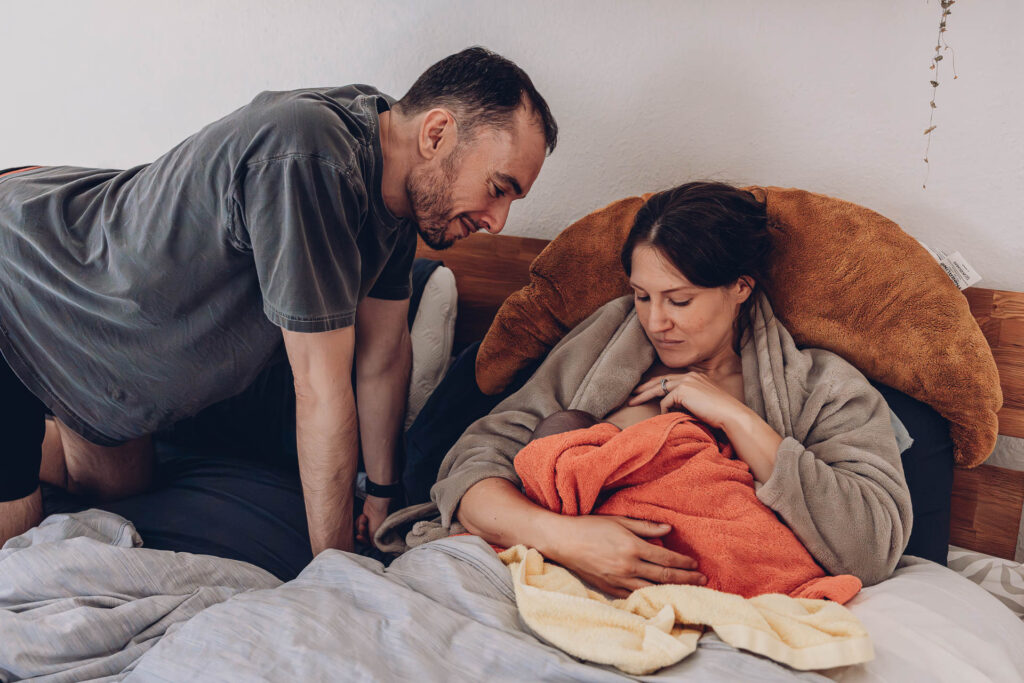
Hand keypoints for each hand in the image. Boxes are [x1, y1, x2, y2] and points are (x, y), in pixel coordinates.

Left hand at [355, 495, 389, 546]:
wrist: (376, 503)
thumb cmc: (379, 517)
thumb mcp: (375, 532)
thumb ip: (373, 542)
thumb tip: (372, 548)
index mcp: (381, 535)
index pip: (371, 543)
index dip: (364, 540)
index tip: (360, 537)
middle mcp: (376, 531)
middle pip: (364, 537)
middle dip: (362, 531)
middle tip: (363, 526)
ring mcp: (371, 525)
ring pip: (360, 530)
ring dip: (361, 524)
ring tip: (365, 518)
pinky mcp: (366, 519)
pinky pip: (358, 524)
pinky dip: (360, 520)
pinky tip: (364, 516)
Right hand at [545, 515, 704, 597]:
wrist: (563, 541)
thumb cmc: (590, 527)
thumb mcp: (619, 520)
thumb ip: (645, 526)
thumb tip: (669, 529)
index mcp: (632, 547)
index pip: (666, 557)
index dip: (683, 562)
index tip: (695, 564)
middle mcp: (628, 566)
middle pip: (664, 575)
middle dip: (686, 578)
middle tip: (703, 581)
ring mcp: (618, 580)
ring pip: (652, 589)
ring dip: (672, 590)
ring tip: (688, 591)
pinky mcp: (610, 589)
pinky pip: (635, 596)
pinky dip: (650, 597)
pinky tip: (660, 597)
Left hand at [629, 372, 746, 428]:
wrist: (731, 416)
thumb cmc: (719, 415)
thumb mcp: (701, 404)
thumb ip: (687, 401)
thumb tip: (670, 407)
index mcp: (695, 377)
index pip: (669, 379)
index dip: (655, 384)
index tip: (643, 390)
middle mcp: (690, 376)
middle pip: (660, 380)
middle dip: (644, 387)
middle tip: (632, 394)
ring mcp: (687, 381)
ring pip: (658, 389)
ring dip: (644, 396)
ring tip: (632, 402)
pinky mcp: (683, 390)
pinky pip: (666, 402)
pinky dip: (664, 411)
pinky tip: (666, 417)